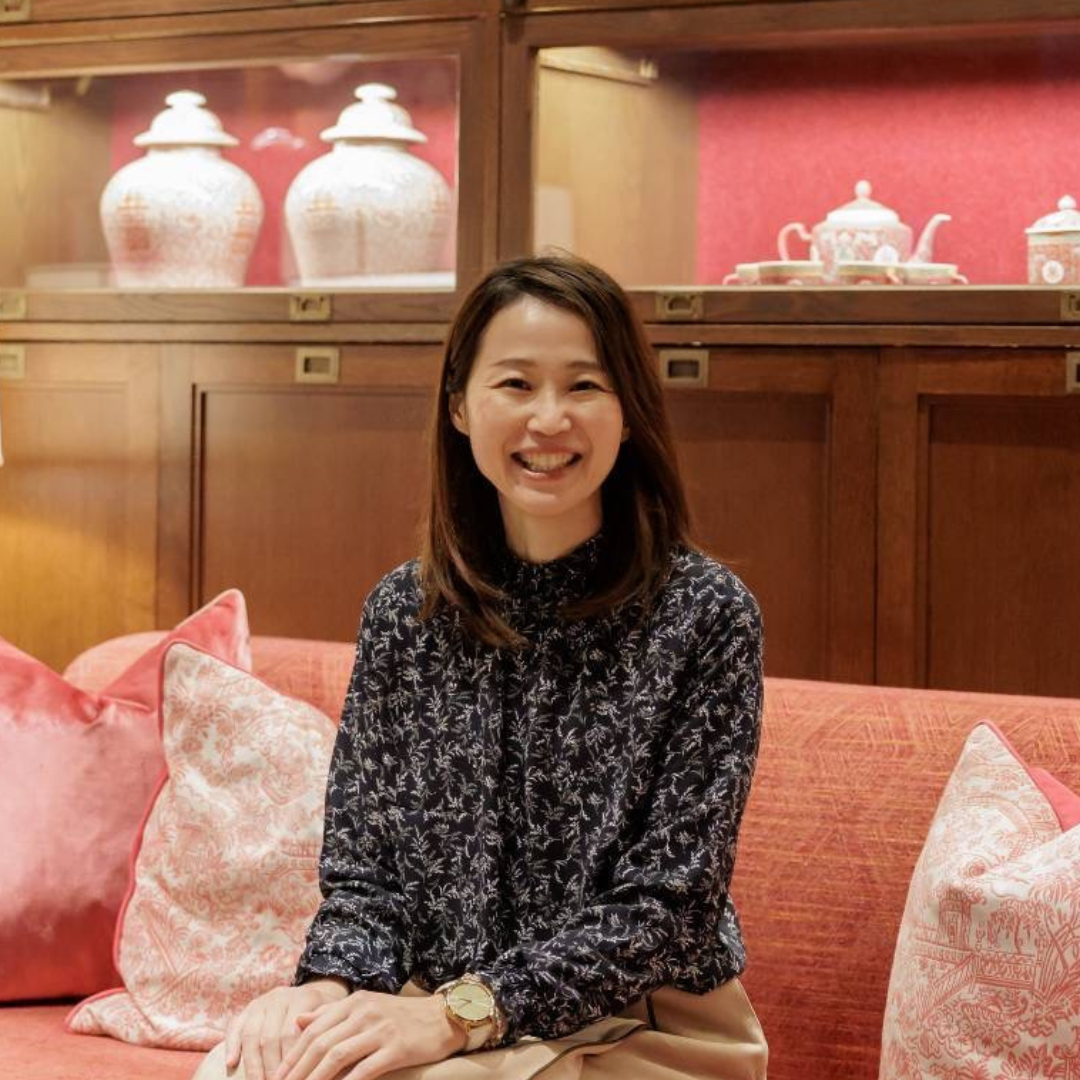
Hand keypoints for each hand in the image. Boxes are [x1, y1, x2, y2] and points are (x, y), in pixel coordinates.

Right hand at [224, 979, 350, 1079]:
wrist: (317, 991)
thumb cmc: (327, 1013)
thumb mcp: (333, 1016)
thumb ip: (324, 1031)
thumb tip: (316, 1056)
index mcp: (303, 997)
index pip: (291, 1034)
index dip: (288, 1061)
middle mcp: (280, 997)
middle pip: (269, 1037)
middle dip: (269, 1068)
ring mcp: (262, 1002)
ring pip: (251, 1034)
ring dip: (252, 1064)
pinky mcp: (248, 1008)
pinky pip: (235, 1026)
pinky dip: (231, 1045)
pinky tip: (230, 1064)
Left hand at [272, 989, 466, 1079]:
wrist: (443, 1017)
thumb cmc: (401, 1016)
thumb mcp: (366, 1007)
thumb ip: (331, 1014)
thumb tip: (298, 1022)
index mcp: (354, 1002)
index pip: (315, 1028)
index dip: (293, 1054)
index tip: (278, 1075)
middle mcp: (364, 1012)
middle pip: (322, 1043)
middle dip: (298, 1070)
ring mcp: (380, 1030)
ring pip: (337, 1056)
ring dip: (315, 1079)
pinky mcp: (396, 1048)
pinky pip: (364, 1070)